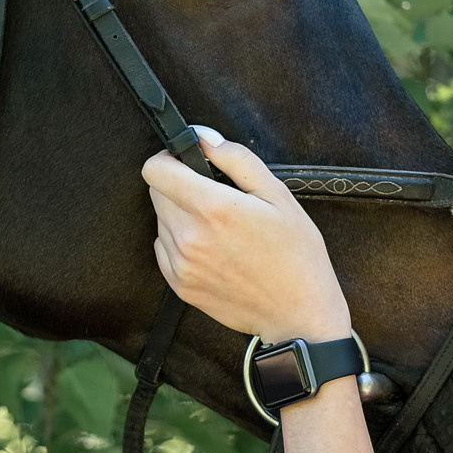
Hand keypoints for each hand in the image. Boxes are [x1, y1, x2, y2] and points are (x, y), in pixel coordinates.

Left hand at [142, 128, 351, 341]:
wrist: (298, 315)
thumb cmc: (296, 254)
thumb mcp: (278, 195)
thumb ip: (236, 159)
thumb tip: (203, 138)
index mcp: (212, 208)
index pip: (155, 170)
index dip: (168, 158)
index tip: (187, 161)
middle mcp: (188, 236)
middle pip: (157, 193)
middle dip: (179, 186)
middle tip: (216, 197)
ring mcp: (181, 265)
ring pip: (161, 221)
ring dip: (181, 215)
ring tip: (220, 228)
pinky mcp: (179, 286)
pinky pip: (164, 249)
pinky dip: (180, 242)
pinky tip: (213, 249)